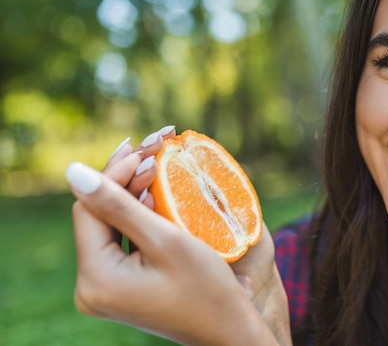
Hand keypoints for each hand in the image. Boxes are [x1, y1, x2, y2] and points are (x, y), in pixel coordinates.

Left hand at [67, 131, 290, 344]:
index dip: (114, 174)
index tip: (146, 149)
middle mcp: (90, 287)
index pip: (91, 209)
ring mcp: (103, 289)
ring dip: (132, 192)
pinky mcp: (118, 286)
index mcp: (96, 278)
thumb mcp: (166, 240)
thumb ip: (120, 204)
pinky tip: (152, 190)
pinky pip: (119, 240)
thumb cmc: (207, 287)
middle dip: (125, 178)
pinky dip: (136, 214)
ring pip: (109, 224)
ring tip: (155, 161)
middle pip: (97, 215)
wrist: (228, 330)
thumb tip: (73, 170)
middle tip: (153, 146)